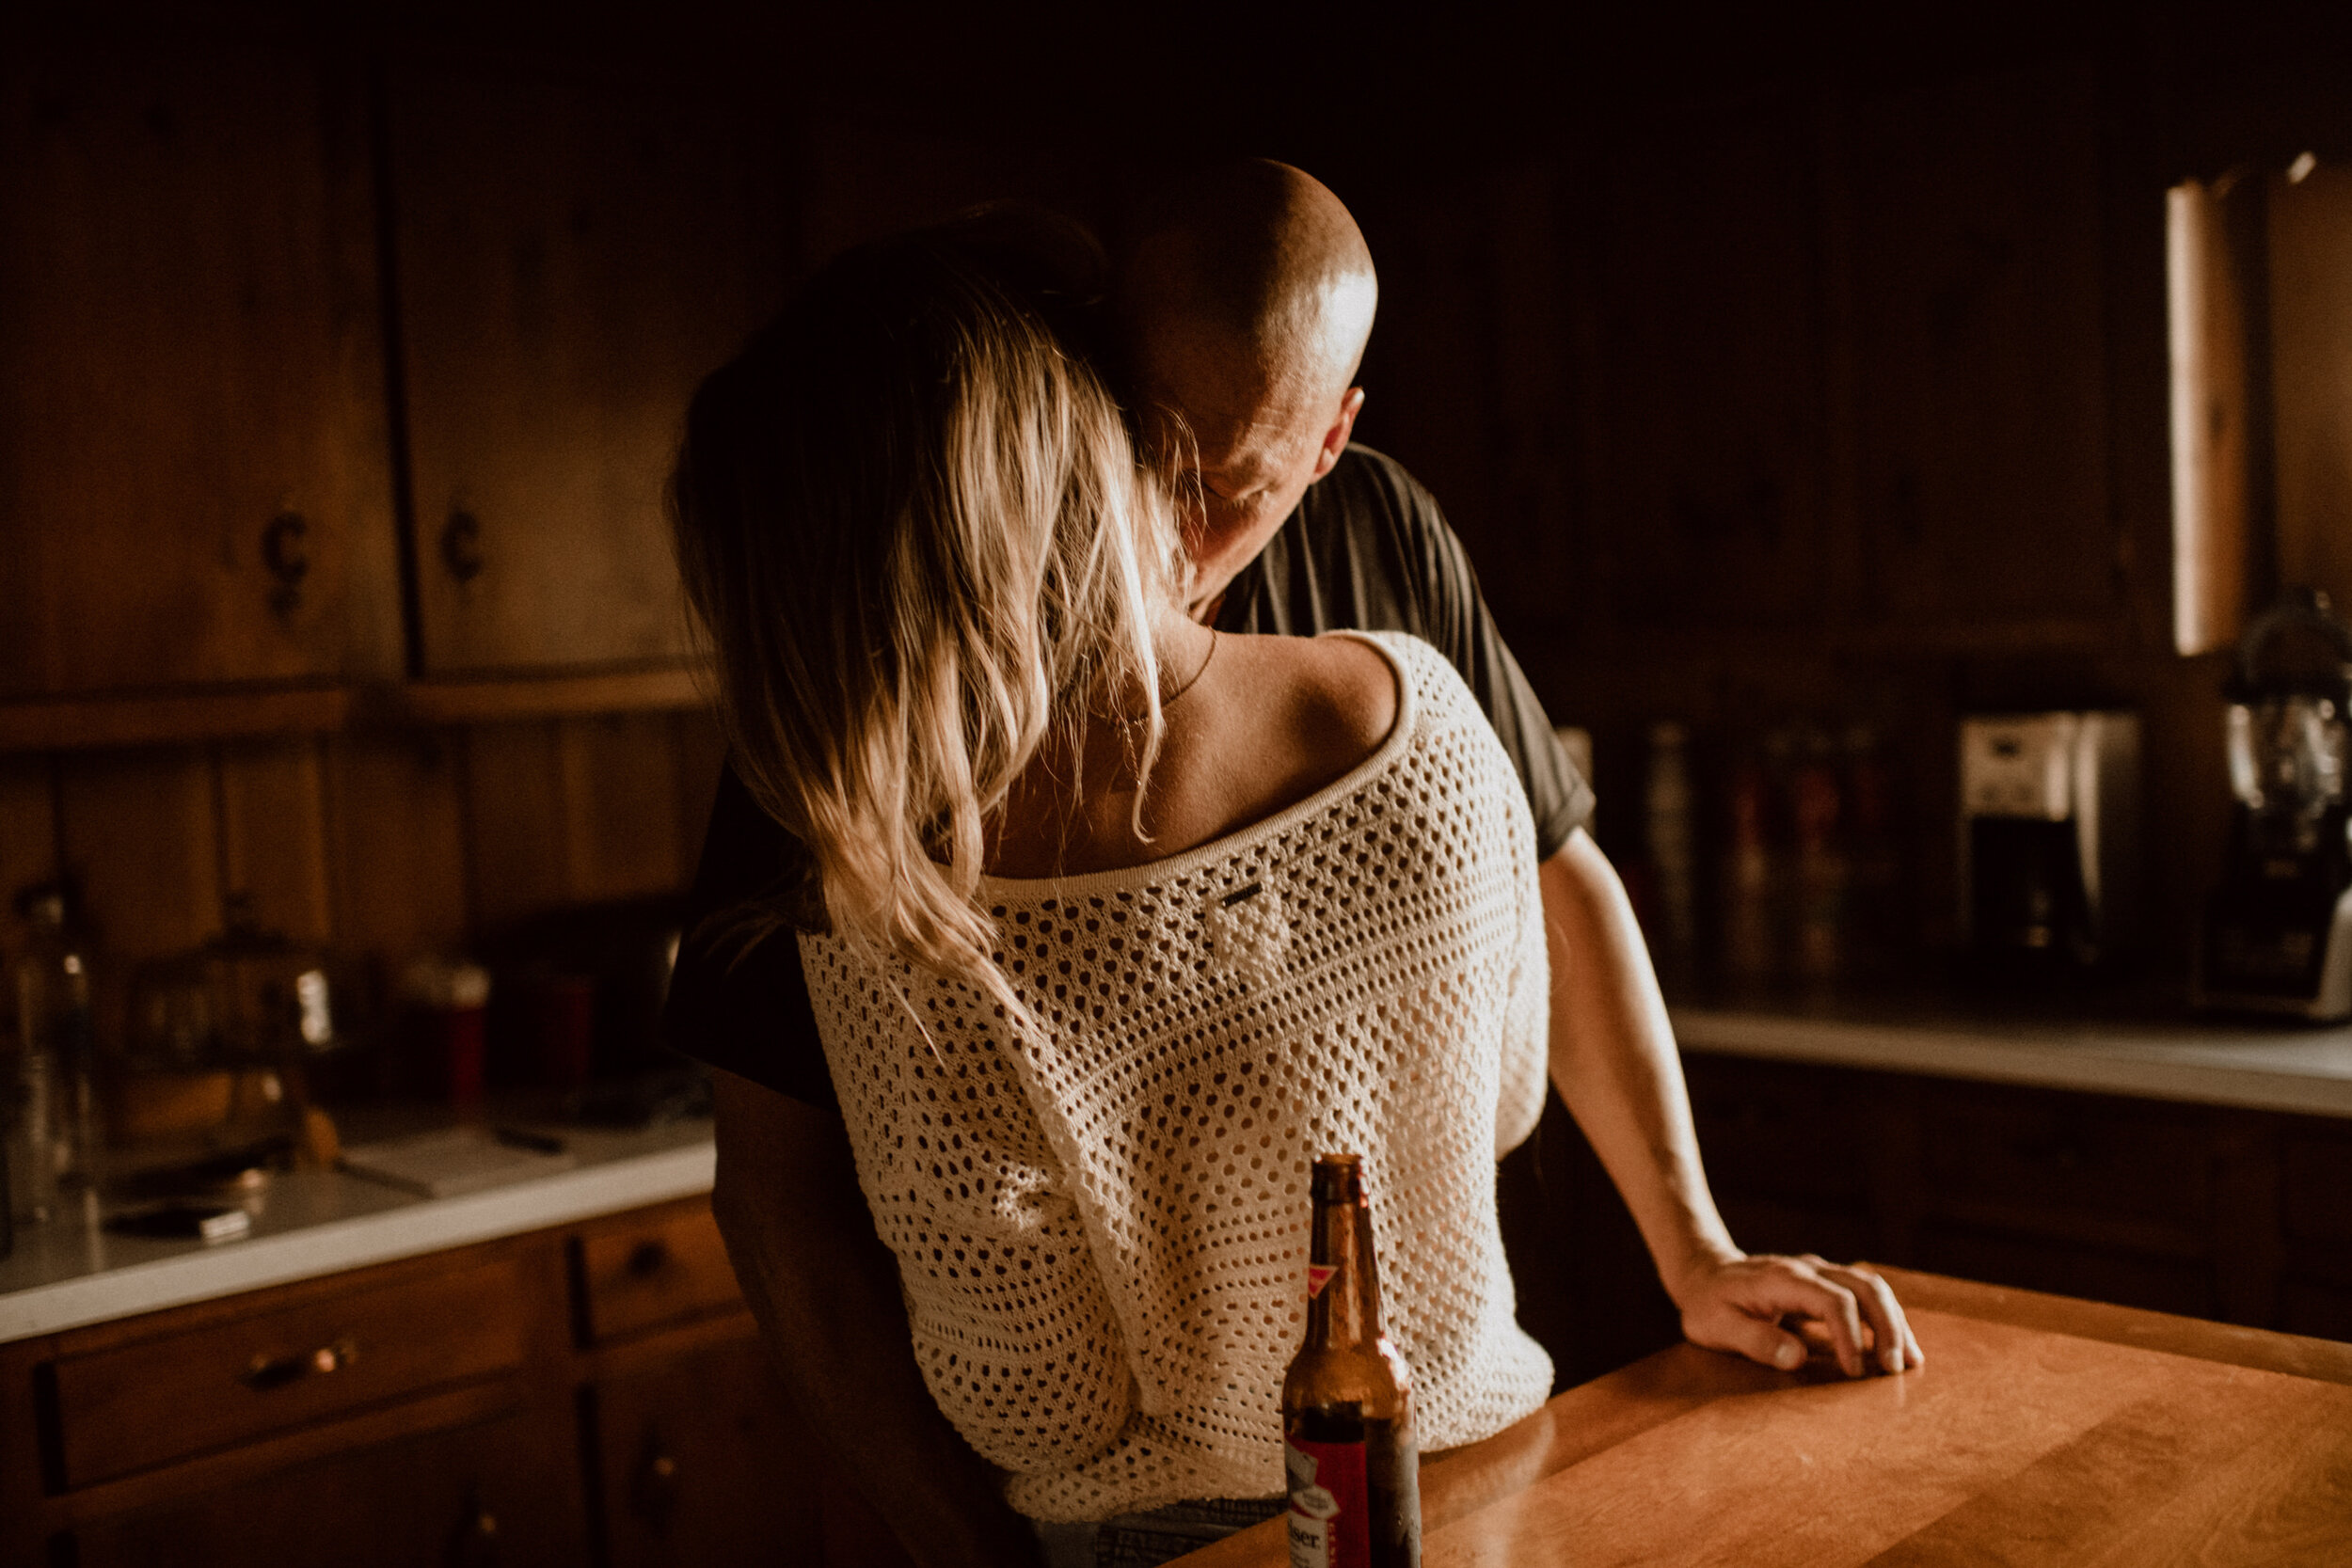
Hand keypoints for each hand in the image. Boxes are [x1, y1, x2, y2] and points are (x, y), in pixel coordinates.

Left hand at [1673, 1252, 1923, 1377]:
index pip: (1833, 1301)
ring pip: (1873, 1288)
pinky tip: (1899, 1349)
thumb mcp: (1716, 1326)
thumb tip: (1796, 1358)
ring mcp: (1820, 1274)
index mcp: (1784, 1280)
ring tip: (1910, 1362)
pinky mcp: (1827, 1285)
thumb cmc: (1709, 1304)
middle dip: (1887, 1328)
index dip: (1850, 1337)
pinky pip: (1866, 1296)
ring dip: (1895, 1323)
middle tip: (1896, 1370)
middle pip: (1865, 1288)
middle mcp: (1809, 1270)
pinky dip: (1887, 1320)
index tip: (1854, 1372)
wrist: (1704, 1273)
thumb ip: (1755, 1340)